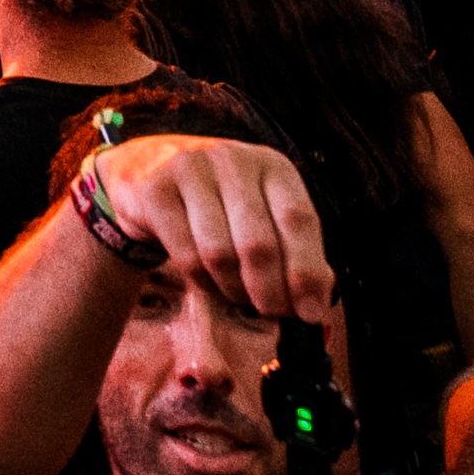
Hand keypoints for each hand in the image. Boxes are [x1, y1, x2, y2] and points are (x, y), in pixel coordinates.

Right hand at [76, 131, 331, 327]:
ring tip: (242, 297)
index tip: (311, 312)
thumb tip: (316, 306)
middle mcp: (234, 159)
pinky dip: (204, 283)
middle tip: (273, 314)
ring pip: (220, 254)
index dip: (307, 272)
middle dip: (270, 292)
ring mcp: (191, 170)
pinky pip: (186, 256)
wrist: (158, 185)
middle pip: (259, 243)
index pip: (298, 220)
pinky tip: (212, 284)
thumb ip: (298, 257)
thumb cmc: (227, 211)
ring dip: (235, 290)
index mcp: (273, 166)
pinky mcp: (157, 191)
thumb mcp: (269, 221)